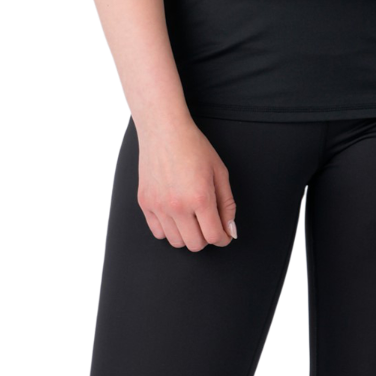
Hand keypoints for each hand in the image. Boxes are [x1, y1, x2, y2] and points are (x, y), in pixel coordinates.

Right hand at [136, 120, 237, 251]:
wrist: (164, 131)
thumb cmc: (193, 146)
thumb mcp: (220, 172)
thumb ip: (227, 204)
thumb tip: (230, 230)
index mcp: (200, 198)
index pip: (214, 236)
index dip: (223, 238)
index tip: (224, 235)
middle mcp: (178, 206)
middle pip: (195, 245)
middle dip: (206, 238)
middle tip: (208, 223)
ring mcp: (159, 206)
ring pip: (176, 242)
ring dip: (187, 235)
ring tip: (192, 217)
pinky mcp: (145, 204)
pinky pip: (158, 233)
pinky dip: (169, 230)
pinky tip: (175, 215)